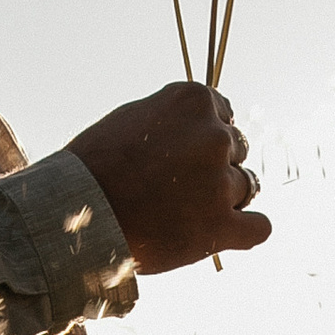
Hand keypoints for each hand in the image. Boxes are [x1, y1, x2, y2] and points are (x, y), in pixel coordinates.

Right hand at [69, 85, 273, 275]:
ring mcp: (221, 182)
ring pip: (247, 187)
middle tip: (179, 189)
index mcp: (194, 101)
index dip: (203, 137)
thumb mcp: (133, 120)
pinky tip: (224, 234)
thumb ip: (172, 119)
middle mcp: (215, 136)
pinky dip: (247, 231)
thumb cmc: (93, 167)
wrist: (74, 213)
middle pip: (236, 151)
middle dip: (214, 167)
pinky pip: (260, 228)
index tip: (182, 156)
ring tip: (186, 213)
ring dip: (224, 199)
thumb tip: (196, 128)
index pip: (224, 114)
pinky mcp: (221, 227)